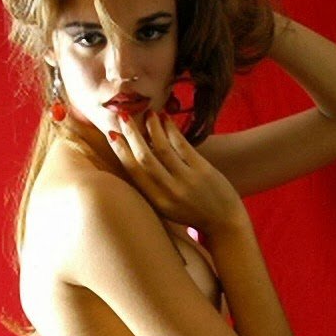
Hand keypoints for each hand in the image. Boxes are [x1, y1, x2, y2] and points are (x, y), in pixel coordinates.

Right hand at [107, 110, 244, 233]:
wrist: (224, 223)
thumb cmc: (193, 213)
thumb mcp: (168, 208)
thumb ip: (153, 188)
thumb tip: (138, 157)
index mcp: (157, 202)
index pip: (134, 172)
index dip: (120, 151)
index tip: (111, 134)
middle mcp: (170, 192)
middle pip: (145, 158)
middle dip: (131, 135)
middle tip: (123, 115)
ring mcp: (187, 181)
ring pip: (163, 149)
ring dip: (153, 128)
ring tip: (148, 113)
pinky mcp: (203, 171)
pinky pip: (183, 146)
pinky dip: (172, 130)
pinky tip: (166, 118)